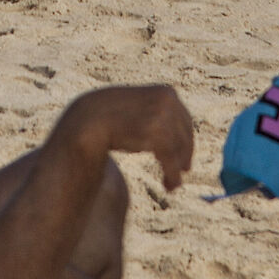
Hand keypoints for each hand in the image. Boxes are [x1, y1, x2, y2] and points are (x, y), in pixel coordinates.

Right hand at [63, 84, 194, 190]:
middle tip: (183, 172)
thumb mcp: (141, 108)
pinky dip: (172, 174)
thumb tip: (177, 137)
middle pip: (184, 136)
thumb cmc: (114, 115)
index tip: (185, 158)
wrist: (92, 116)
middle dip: (183, 157)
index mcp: (167, 93)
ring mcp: (162, 115)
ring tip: (172, 185)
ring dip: (176, 170)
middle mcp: (168, 102)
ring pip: (178, 150)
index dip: (187, 142)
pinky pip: (170, 159)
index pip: (185, 122)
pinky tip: (169, 184)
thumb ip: (159, 116)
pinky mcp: (155, 132)